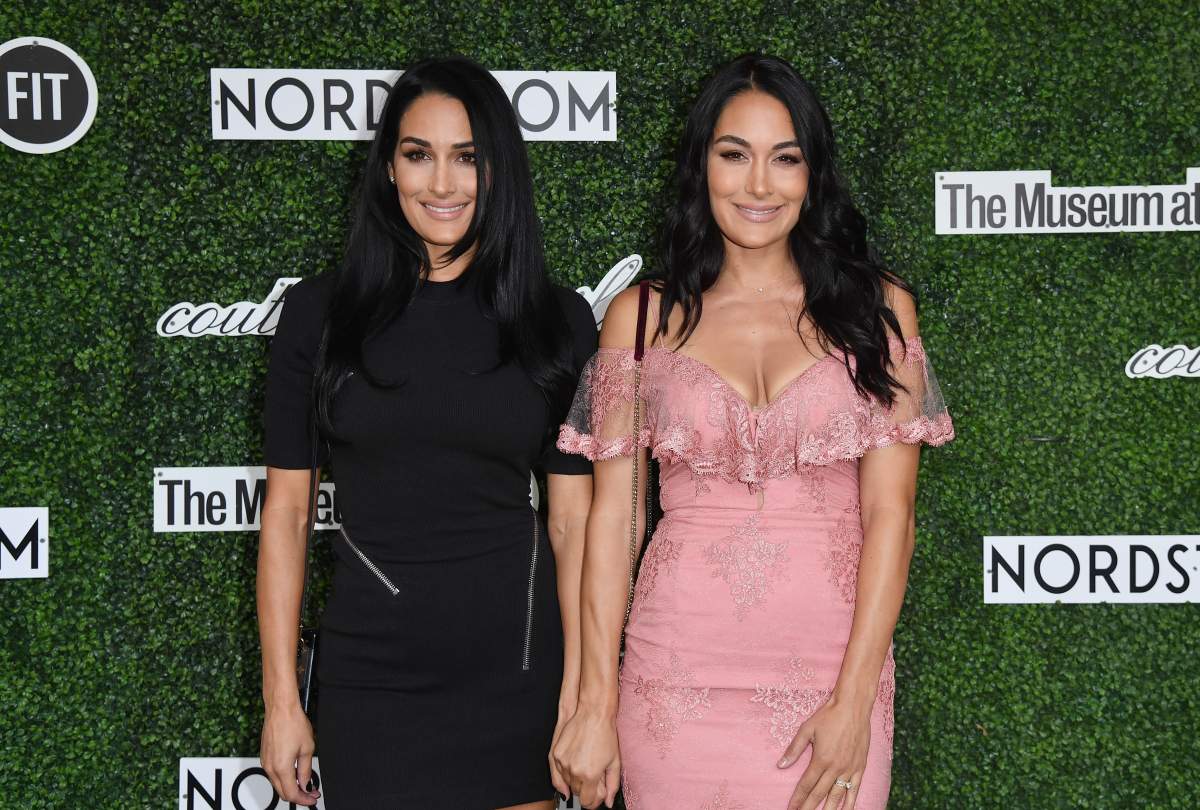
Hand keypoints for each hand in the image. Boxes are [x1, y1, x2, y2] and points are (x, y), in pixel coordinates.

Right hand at [261, 702, 319, 805]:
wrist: (281, 709)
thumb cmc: (293, 723)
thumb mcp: (307, 749)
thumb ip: (306, 771)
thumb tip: (306, 784)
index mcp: (281, 767)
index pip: (291, 794)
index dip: (304, 799)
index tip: (313, 798)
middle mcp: (269, 767)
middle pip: (282, 792)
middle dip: (298, 795)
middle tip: (311, 793)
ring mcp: (265, 762)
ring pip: (277, 784)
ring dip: (290, 786)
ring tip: (305, 782)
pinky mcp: (264, 756)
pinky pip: (273, 774)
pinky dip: (284, 778)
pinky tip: (294, 773)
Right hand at [550, 707, 621, 808]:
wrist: (593, 714)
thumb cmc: (605, 734)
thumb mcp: (615, 762)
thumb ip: (612, 786)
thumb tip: (608, 801)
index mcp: (590, 775)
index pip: (587, 801)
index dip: (593, 800)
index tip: (597, 795)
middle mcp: (574, 770)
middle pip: (577, 792)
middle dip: (586, 788)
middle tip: (594, 776)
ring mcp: (563, 762)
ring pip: (567, 783)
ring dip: (575, 780)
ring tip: (586, 765)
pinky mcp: (556, 754)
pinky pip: (558, 772)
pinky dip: (566, 771)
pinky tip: (575, 763)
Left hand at [777, 693, 871, 809]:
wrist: (853, 707)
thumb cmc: (828, 716)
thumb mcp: (807, 729)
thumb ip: (794, 749)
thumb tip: (780, 765)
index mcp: (821, 759)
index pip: (806, 785)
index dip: (797, 799)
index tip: (791, 809)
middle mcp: (835, 767)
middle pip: (819, 794)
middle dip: (809, 808)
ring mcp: (849, 769)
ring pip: (838, 796)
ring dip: (829, 809)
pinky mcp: (860, 767)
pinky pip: (855, 789)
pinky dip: (850, 802)